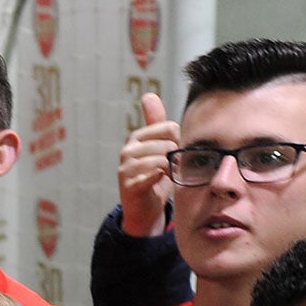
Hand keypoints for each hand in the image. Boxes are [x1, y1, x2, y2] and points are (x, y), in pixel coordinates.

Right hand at [118, 92, 178, 238]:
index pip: (170, 128)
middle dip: (176, 158)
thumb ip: (155, 122)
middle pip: (168, 144)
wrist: (144, 209)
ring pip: (162, 159)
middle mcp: (128, 150)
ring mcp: (126, 168)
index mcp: (136, 138)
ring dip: (172, 170)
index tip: (176, 156)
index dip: (180, 143)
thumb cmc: (155, 176)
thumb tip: (148, 95)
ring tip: (171, 177)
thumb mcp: (158, 146)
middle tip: (176, 170)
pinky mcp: (128, 184)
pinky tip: (162, 182)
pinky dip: (161, 178)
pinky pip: (153, 173)